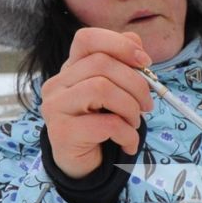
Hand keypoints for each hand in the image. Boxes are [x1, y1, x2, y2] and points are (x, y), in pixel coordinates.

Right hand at [40, 27, 153, 178]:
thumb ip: (124, 66)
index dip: (119, 44)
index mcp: (71, 69)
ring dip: (130, 108)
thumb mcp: (115, 92)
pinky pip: (106, 124)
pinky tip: (128, 143)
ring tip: (134, 123)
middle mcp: (57, 84)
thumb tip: (137, 44)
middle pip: (101, 64)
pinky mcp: (62, 133)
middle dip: (136, 83)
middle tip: (147, 105)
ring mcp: (55, 107)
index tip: (145, 63)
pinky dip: (127, 134)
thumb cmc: (102, 124)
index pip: (87, 38)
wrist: (84, 164)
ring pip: (101, 88)